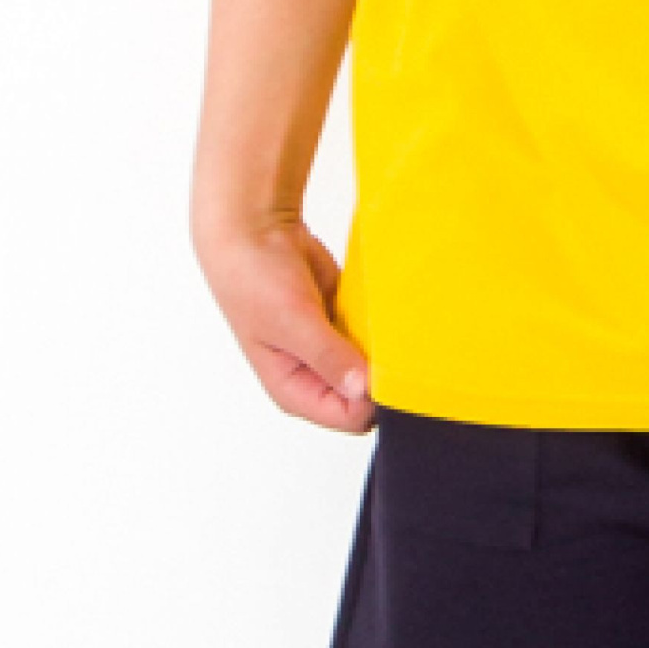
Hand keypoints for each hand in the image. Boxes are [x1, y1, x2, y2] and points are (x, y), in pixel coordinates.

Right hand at [193, 213, 375, 433]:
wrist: (255, 230)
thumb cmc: (255, 279)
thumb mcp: (292, 321)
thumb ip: (329, 356)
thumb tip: (364, 389)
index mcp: (294, 390)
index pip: (349, 417)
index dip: (372, 398)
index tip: (387, 366)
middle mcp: (315, 376)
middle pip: (367, 395)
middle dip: (381, 372)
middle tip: (393, 344)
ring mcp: (332, 348)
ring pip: (374, 365)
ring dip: (384, 347)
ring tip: (386, 322)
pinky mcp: (344, 322)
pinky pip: (375, 335)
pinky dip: (382, 324)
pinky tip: (384, 308)